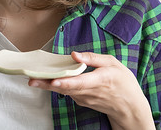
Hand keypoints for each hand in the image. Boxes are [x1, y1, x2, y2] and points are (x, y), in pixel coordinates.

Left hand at [28, 52, 154, 129]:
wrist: (129, 107)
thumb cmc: (123, 82)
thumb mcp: (113, 64)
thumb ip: (93, 58)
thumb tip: (75, 54)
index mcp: (99, 80)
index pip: (79, 82)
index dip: (66, 82)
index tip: (54, 81)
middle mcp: (89, 92)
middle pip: (65, 88)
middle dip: (47, 84)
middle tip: (32, 79)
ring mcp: (84, 98)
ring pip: (63, 91)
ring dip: (48, 85)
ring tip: (33, 78)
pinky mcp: (81, 100)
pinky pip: (67, 92)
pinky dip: (57, 86)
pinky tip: (47, 79)